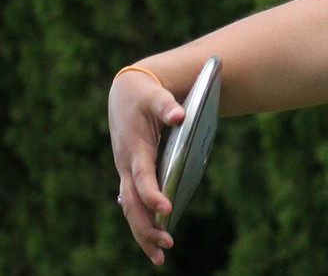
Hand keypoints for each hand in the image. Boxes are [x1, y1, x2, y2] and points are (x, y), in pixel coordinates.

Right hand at [109, 70, 184, 264]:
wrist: (125, 93)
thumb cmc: (144, 94)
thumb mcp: (155, 95)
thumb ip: (167, 105)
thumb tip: (179, 115)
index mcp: (134, 148)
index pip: (142, 176)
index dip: (153, 193)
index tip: (167, 207)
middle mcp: (126, 165)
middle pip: (132, 203)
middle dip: (147, 226)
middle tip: (167, 245)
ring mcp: (126, 171)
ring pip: (130, 209)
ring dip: (143, 232)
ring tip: (160, 256)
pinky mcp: (130, 174)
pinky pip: (133, 203)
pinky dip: (142, 221)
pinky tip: (153, 238)